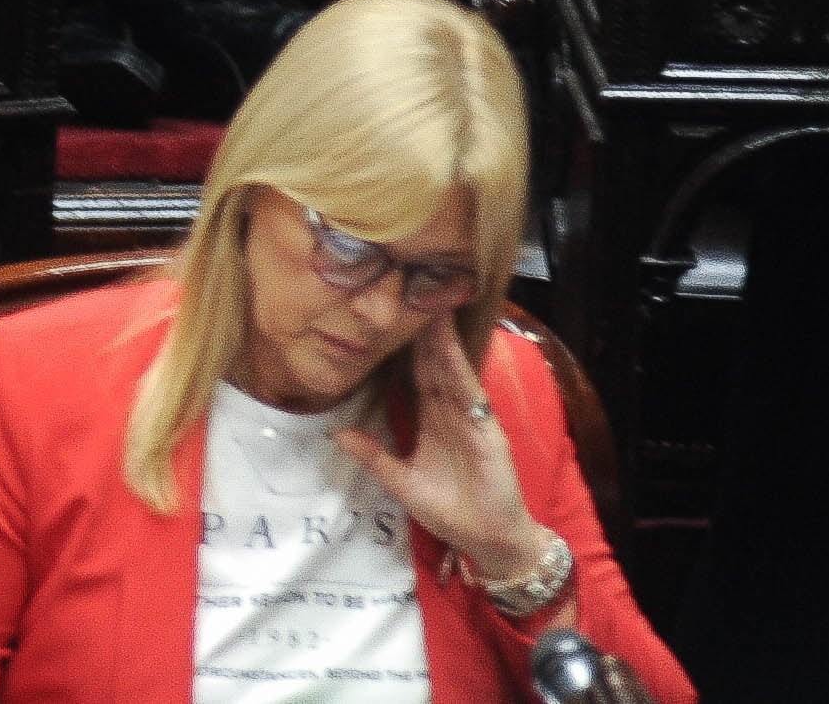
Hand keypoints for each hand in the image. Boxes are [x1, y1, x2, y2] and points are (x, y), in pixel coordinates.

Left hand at [333, 315, 546, 587]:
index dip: (402, 348)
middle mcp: (450, 412)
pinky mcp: (486, 429)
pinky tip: (450, 347)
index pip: (415, 375)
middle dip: (422, 330)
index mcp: (432, 421)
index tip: (388, 316)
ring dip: (440, 339)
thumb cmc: (452, 512)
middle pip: (432, 363)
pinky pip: (470, 393)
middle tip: (409, 289)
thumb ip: (375, 458)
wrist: (491, 541)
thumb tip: (338, 435)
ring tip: (429, 304)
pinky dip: (460, 368)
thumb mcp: (403, 483)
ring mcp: (470, 417)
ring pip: (451, 369)